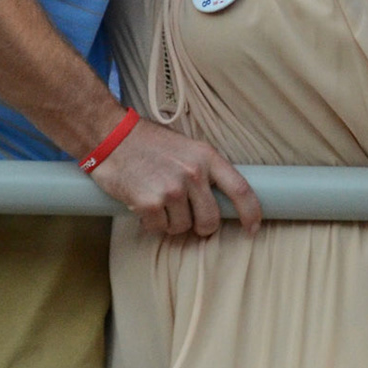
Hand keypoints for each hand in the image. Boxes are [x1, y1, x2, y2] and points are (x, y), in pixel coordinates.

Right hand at [89, 117, 262, 237]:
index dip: (251, 212)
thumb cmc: (151, 144)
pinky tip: (144, 207)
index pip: (240, 189)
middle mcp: (193, 174)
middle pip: (210, 219)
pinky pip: (158, 229)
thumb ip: (206, 170)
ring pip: (182, 227)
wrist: (114, 138)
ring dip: (171, 223)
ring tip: (160, 204)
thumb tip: (220, 199)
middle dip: (202, 227)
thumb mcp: (189, 148)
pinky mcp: (149, 203)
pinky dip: (151, 224)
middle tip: (190, 220)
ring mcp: (172, 189)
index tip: (253, 228)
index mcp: (208, 158)